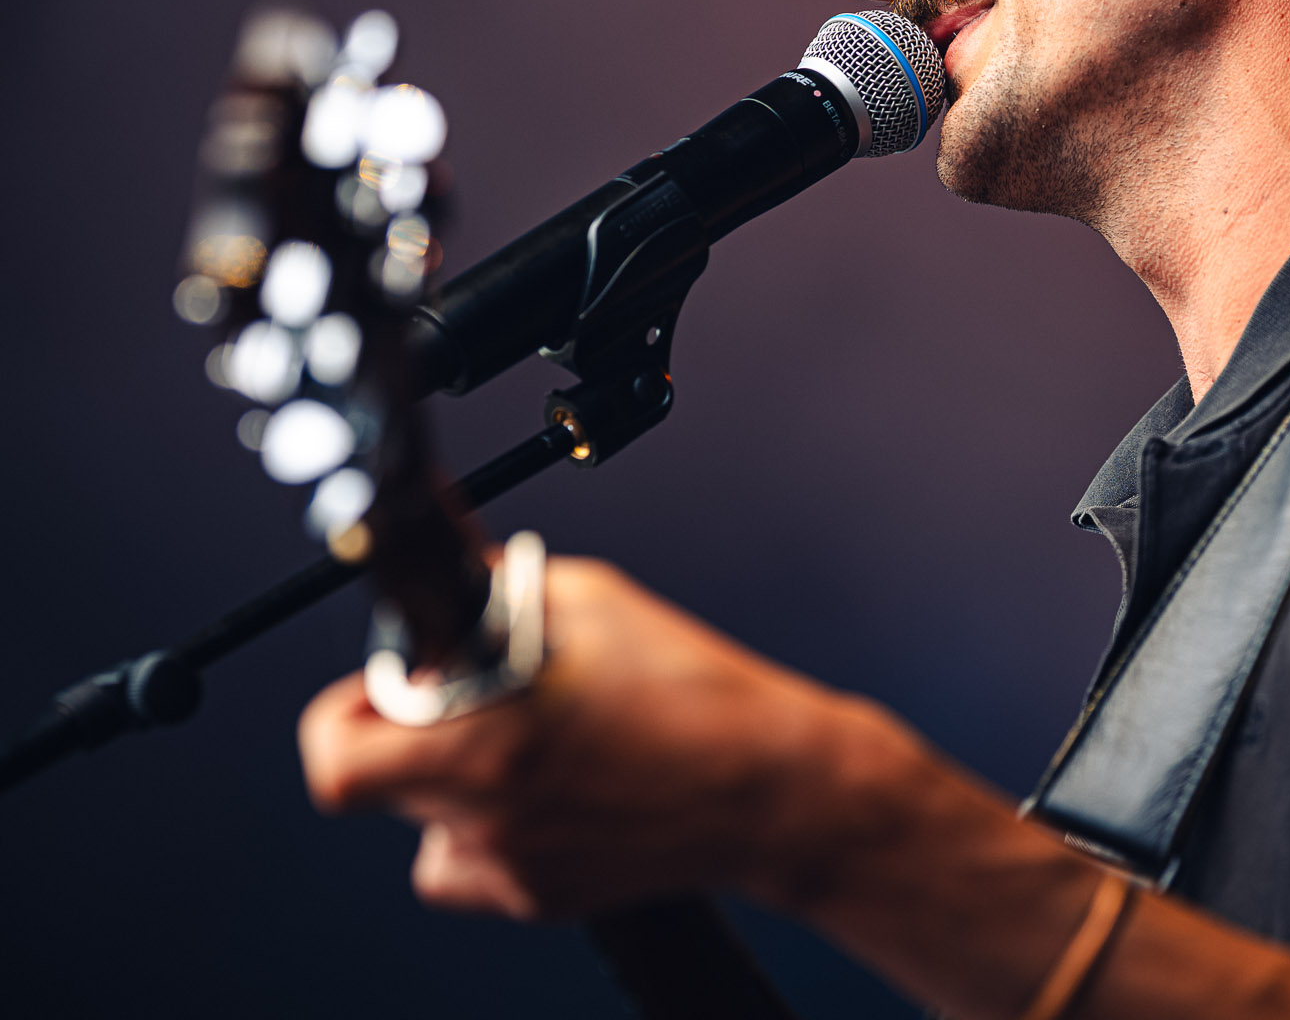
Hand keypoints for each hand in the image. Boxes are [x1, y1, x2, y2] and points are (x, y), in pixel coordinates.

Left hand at [298, 555, 866, 919]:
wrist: (768, 786)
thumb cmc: (692, 690)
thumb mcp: (592, 601)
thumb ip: (500, 590)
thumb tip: (451, 576)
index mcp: (480, 744)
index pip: (336, 754)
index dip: (346, 711)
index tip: (383, 684)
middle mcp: (480, 816)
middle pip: (371, 786)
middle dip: (397, 736)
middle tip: (449, 703)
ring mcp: (508, 867)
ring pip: (427, 824)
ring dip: (451, 781)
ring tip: (527, 744)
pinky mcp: (540, 898)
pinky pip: (477, 860)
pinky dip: (496, 824)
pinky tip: (558, 788)